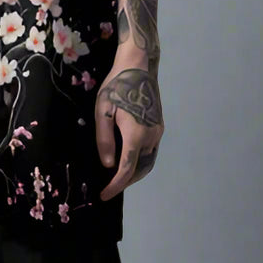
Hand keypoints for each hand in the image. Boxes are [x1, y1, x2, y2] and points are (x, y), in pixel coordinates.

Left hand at [94, 50, 163, 200]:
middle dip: (125, 182)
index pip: (126, 170)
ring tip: (116, 176)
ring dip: (134, 172)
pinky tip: (129, 158)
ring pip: (147, 161)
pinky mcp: (160, 126)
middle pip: (139, 170)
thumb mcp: (103, 111)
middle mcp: (151, 137)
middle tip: (108, 187)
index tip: (103, 195)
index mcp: (136, 135)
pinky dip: (141, 161)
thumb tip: (109, 165)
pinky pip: (151, 151)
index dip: (115, 186)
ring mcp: (158, 133)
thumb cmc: (116, 85)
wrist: (139, 67)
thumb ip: (105, 140)